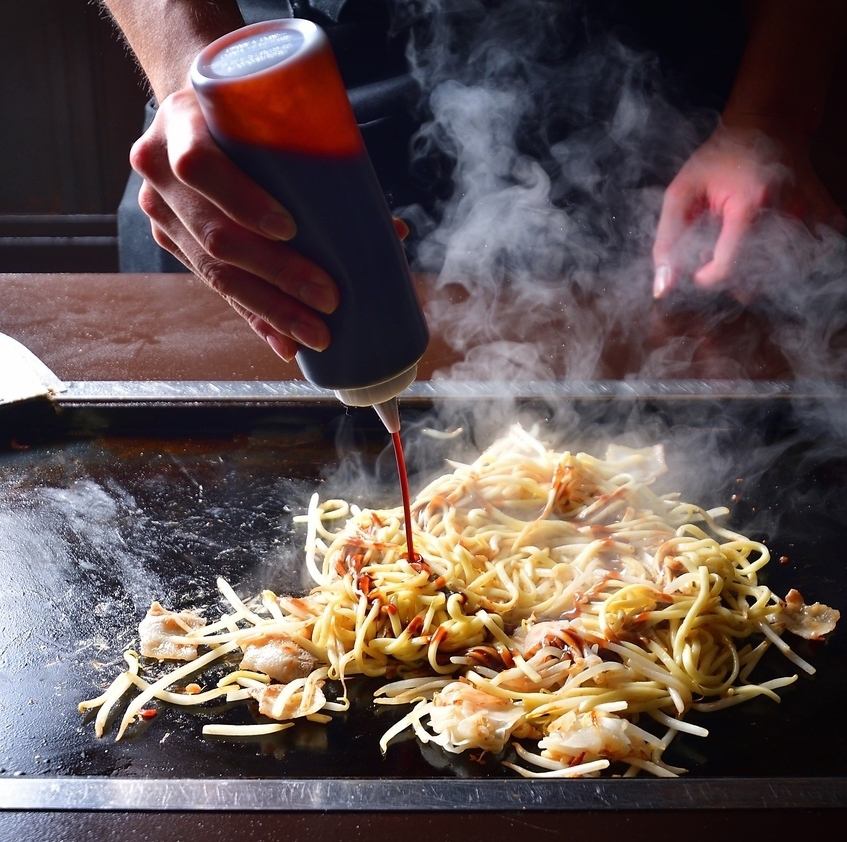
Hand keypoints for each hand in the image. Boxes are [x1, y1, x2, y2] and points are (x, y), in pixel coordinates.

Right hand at [130, 85, 338, 361]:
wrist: (195, 116)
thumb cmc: (247, 115)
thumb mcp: (271, 119)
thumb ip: (322, 162)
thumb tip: (394, 231)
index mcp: (181, 123)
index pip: (200, 167)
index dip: (243, 201)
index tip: (290, 228)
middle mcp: (159, 172)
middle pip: (216, 236)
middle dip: (278, 273)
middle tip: (329, 298)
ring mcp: (161, 213)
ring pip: (215, 273)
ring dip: (272, 309)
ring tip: (316, 333)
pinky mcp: (173, 244)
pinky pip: (217, 289)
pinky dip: (257, 318)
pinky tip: (285, 343)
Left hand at [652, 126, 845, 298]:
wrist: (769, 125)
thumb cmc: (720, 158)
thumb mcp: (681, 192)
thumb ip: (667, 240)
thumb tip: (663, 288)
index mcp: (750, 204)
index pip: (729, 266)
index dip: (708, 277)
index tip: (698, 272)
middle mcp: (786, 212)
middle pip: (758, 274)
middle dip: (734, 278)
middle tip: (719, 258)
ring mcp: (808, 215)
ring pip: (781, 270)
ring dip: (757, 272)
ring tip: (741, 252)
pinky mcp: (819, 217)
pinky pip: (802, 257)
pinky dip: (780, 261)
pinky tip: (765, 249)